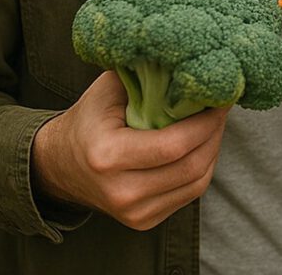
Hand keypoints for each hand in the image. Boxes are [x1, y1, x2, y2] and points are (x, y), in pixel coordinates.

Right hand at [31, 70, 228, 229]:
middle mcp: (121, 192)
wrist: (60, 164)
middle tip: (221, 107)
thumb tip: (189, 60)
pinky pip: (189, 194)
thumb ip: (146, 74)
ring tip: (214, 122)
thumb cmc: (89, 118)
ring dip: (213, 149)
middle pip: (190, 166)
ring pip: (196, 183)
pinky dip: (202, 167)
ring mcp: (133, 213)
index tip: (219, 98)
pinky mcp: (143, 221)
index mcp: (108, 157)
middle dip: (214, 133)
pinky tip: (201, 144)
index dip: (206, 122)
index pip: (174, 145)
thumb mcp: (110, 89)